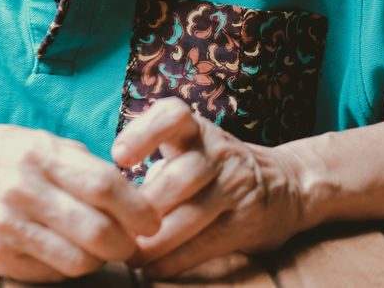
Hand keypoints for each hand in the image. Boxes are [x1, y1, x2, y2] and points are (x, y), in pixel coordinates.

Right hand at [0, 123, 160, 281]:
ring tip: (98, 247)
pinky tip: (65, 249)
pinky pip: (52, 274)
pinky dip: (68, 267)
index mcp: (38, 154)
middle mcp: (21, 190)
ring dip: (99, 260)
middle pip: (96, 231)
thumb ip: (86, 166)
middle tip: (131, 241)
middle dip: (126, 244)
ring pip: (78, 261)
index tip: (151, 220)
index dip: (138, 209)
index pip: (104, 186)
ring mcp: (7, 226)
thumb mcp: (43, 142)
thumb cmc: (5, 154)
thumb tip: (135, 198)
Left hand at [110, 98, 314, 277]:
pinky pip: (208, 243)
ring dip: (156, 241)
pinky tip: (153, 268)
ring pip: (193, 215)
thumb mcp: (187, 147)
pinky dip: (176, 259)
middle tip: (114, 227)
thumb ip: (151, 159)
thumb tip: (100, 192)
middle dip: (145, 207)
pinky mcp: (247, 220)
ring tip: (129, 254)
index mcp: (194, 128)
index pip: (173, 115)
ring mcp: (235, 185)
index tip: (118, 156)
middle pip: (180, 176)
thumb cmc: (210, 167)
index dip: (144, 133)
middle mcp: (217, 151)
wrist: (282, 186)